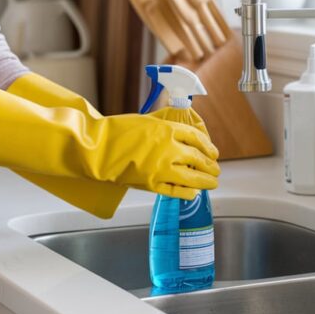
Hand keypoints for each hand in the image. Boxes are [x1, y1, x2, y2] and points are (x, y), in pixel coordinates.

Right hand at [98, 113, 219, 198]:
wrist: (98, 148)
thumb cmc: (119, 131)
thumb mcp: (147, 120)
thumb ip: (167, 124)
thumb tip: (184, 128)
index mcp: (167, 130)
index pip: (197, 138)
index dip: (209, 146)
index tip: (214, 152)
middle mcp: (168, 149)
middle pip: (198, 158)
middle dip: (210, 166)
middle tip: (216, 169)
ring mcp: (160, 168)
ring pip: (192, 178)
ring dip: (205, 181)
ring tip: (212, 183)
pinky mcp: (151, 184)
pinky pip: (175, 191)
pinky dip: (187, 193)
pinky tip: (193, 193)